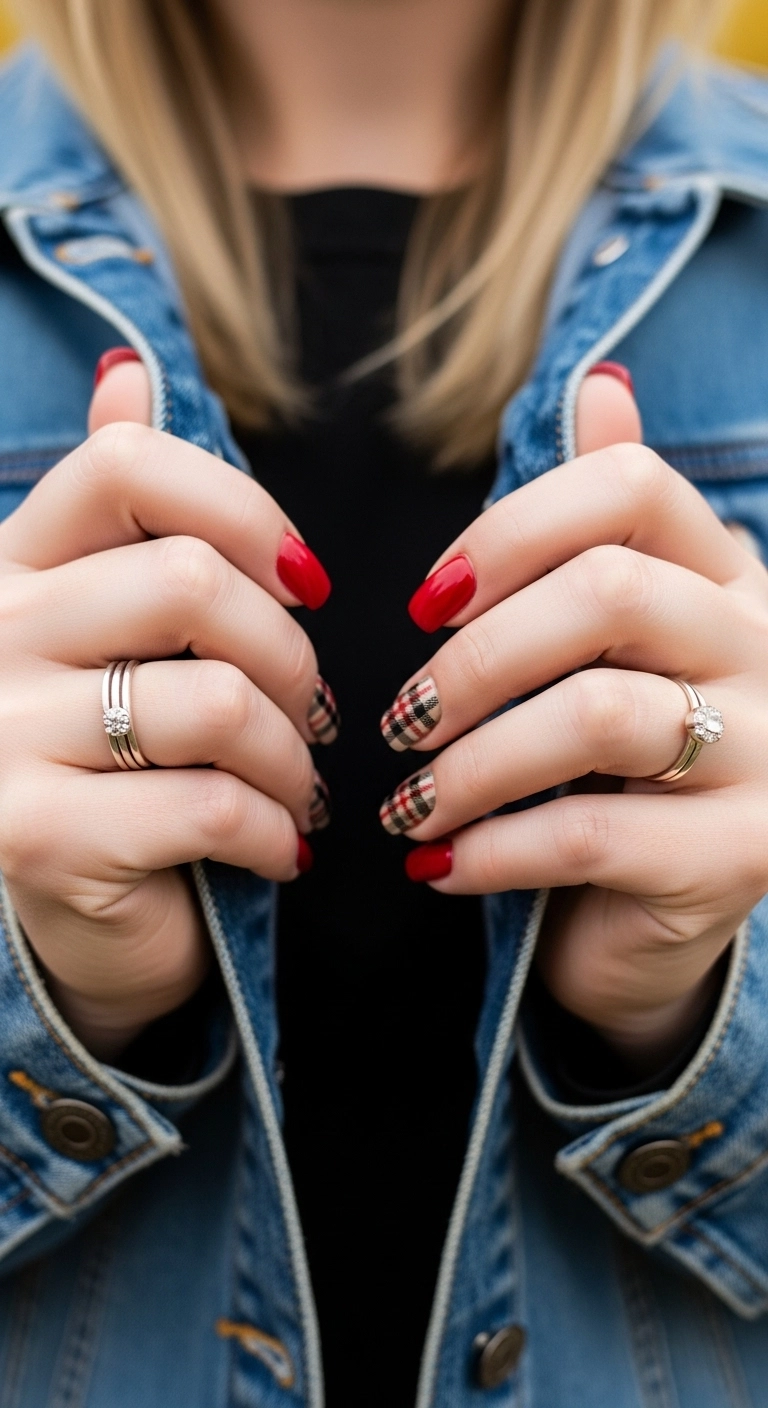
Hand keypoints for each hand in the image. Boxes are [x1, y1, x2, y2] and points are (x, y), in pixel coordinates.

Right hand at [0, 353, 335, 1059]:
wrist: (71, 925)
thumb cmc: (113, 763)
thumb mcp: (107, 630)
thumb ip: (118, 513)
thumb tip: (127, 372)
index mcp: (15, 566)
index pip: (127, 469)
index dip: (246, 511)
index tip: (306, 583)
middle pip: (189, 583)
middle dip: (291, 657)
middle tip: (313, 711)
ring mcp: (3, 739)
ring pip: (217, 702)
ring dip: (293, 757)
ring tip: (298, 785)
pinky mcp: (36, 836)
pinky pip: (211, 806)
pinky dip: (275, 831)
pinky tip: (279, 844)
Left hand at [379, 368, 767, 1068]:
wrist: (653, 920)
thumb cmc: (610, 767)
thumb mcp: (606, 647)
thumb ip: (597, 532)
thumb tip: (601, 385)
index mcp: (727, 577)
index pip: (630, 489)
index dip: (509, 531)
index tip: (426, 605)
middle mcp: (766, 648)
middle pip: (607, 593)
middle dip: (472, 662)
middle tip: (400, 721)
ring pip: (597, 715)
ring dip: (469, 763)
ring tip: (409, 801)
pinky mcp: (741, 855)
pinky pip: (591, 832)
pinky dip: (491, 847)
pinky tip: (439, 863)